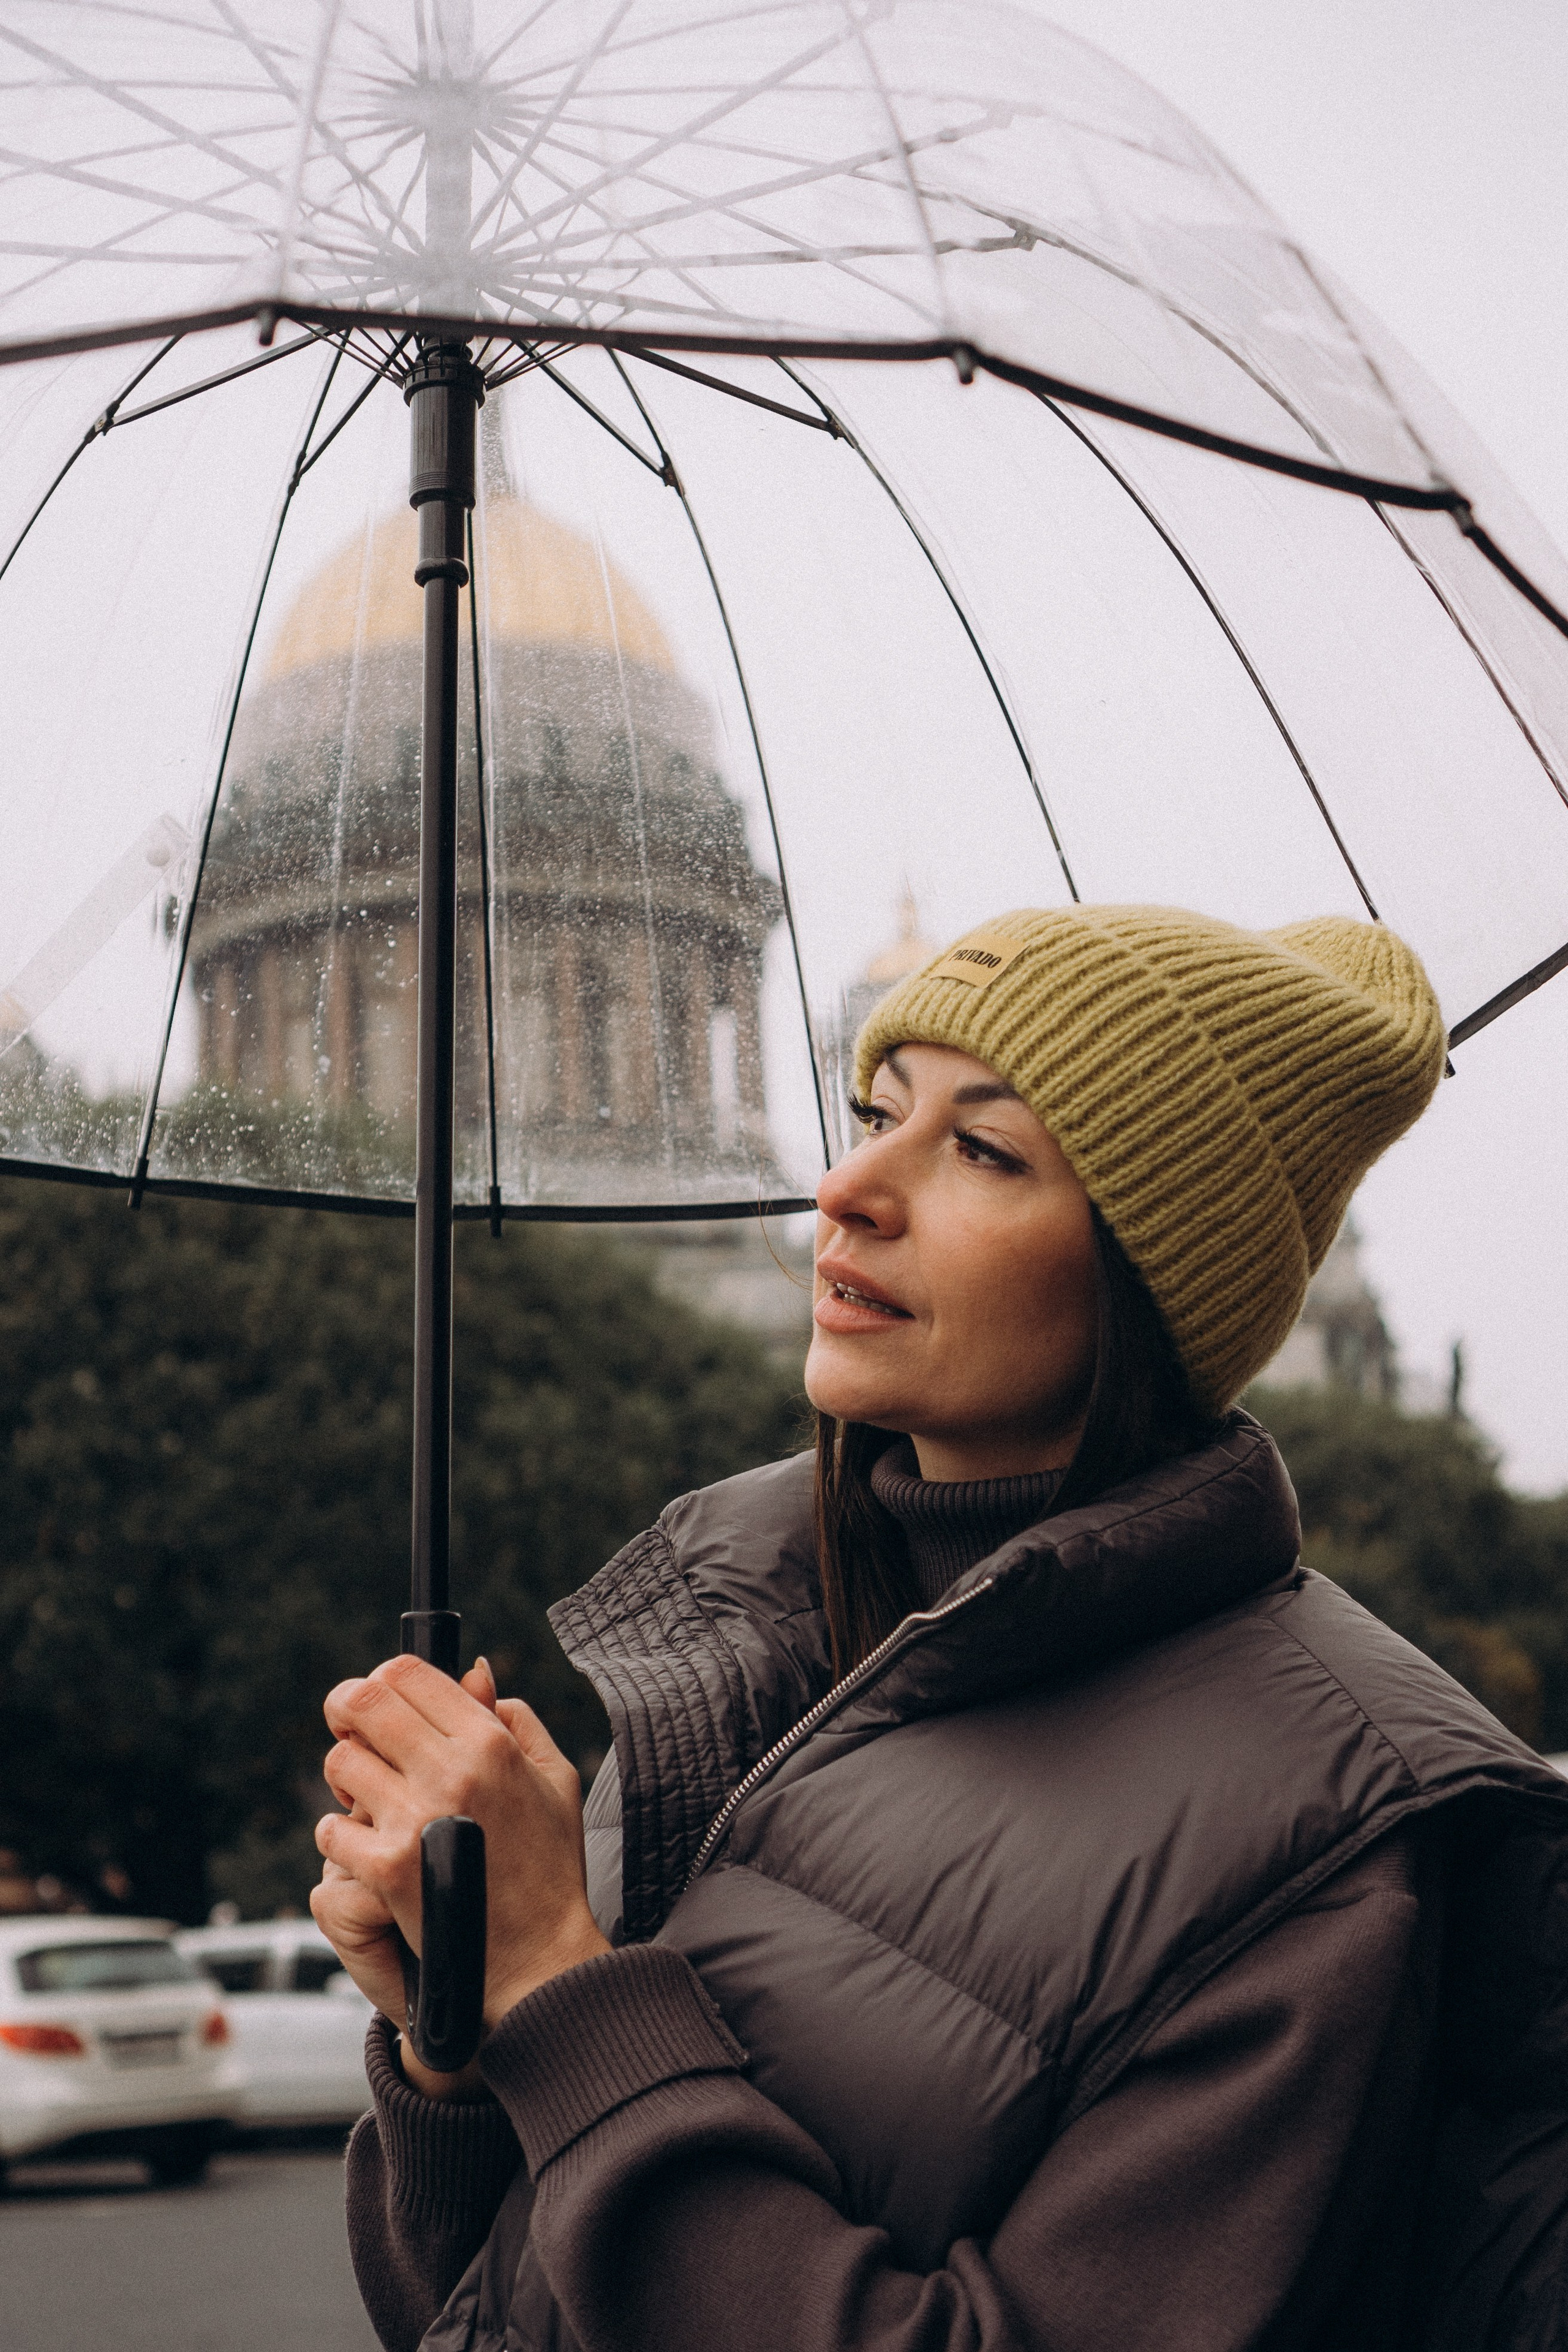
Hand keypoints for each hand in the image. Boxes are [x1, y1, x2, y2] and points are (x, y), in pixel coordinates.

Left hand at [312, 1653, 608, 2055]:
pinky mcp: (388, 1869)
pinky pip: (331, 1830)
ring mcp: (416, 1820)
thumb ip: (515, 1716)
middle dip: (346, 1709)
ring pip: (341, 1763)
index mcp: (490, 1743)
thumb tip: (473, 1674)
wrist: (539, 1960)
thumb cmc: (549, 1868)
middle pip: (365, 1703)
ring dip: (344, 1777)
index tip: (378, 1700)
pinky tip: (364, 1849)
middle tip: (350, 1730)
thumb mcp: (554, 1778)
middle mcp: (452, 1772)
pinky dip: (338, 1838)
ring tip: (363, 1797)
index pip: (408, 1673)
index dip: (382, 1678)